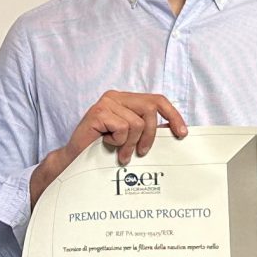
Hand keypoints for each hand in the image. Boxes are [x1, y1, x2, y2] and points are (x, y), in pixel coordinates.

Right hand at [29, 91, 187, 204]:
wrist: (74, 160)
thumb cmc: (101, 150)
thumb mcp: (130, 139)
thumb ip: (147, 131)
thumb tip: (172, 130)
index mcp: (126, 99)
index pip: (157, 100)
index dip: (173, 115)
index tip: (182, 133)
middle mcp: (116, 97)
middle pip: (151, 108)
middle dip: (151, 134)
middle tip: (142, 152)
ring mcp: (106, 103)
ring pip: (138, 122)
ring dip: (131, 143)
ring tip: (120, 153)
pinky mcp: (98, 112)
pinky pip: (123, 128)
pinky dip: (119, 141)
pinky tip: (107, 144)